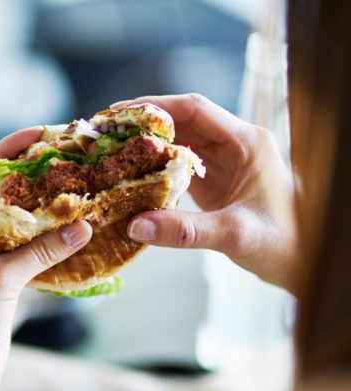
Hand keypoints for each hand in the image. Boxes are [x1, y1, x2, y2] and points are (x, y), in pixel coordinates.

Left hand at [0, 128, 92, 390]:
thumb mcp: (1, 282)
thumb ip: (40, 251)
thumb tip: (84, 225)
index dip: (8, 153)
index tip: (40, 134)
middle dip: (27, 181)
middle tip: (64, 160)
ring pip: (7, 225)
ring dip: (36, 213)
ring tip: (71, 190)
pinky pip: (15, 252)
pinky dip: (39, 242)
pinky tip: (66, 231)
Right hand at [119, 94, 295, 290]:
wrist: (306, 261)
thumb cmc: (283, 243)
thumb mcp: (234, 235)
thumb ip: (184, 231)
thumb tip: (135, 225)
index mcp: (247, 142)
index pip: (195, 110)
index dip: (156, 107)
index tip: (120, 113)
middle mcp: (235, 145)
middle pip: (183, 121)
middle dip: (144, 125)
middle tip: (106, 132)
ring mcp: (225, 163)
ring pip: (179, 143)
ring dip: (147, 147)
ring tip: (111, 151)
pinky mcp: (216, 182)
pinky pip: (179, 167)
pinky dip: (154, 170)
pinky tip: (131, 177)